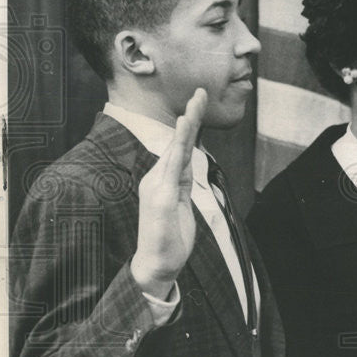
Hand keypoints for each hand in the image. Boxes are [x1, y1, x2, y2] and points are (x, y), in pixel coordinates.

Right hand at [130, 89, 207, 297]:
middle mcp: (156, 178)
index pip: (180, 147)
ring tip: (194, 104)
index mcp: (163, 180)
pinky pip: (172, 167)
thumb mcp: (181, 203)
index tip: (198, 103)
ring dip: (186, 126)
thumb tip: (186, 161)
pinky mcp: (161, 198)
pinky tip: (183, 132)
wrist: (157, 265)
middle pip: (177, 142)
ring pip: (174, 149)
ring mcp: (156, 187)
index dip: (189, 125)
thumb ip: (181, 181)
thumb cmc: (169, 237)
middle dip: (190, 116)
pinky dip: (178, 147)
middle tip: (200, 91)